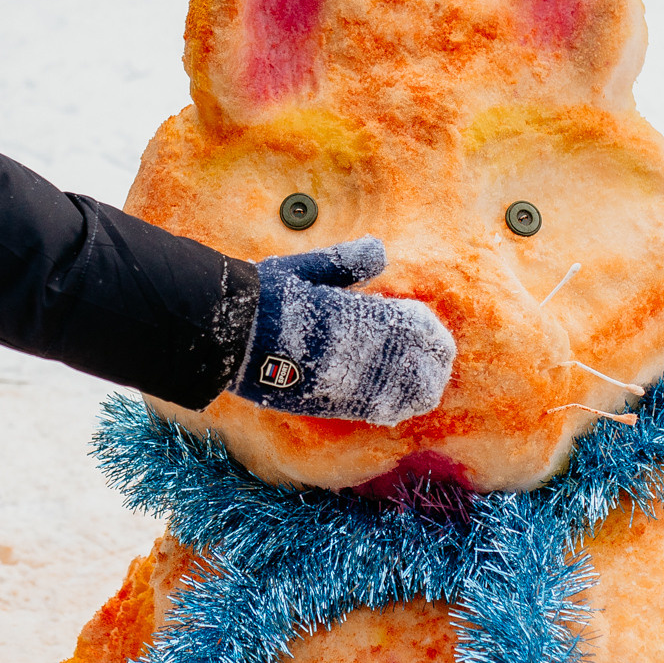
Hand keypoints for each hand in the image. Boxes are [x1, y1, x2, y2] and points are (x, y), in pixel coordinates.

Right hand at [230, 237, 453, 425]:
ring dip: (417, 391)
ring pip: (406, 396)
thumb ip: (346, 263)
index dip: (434, 337)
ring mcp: (350, 382)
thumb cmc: (266, 296)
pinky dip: (392, 406)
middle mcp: (365, 352)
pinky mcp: (330, 404)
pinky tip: (394, 403)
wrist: (228, 334)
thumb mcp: (308, 270)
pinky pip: (376, 411)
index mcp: (365, 314)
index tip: (434, 338)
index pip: (421, 331)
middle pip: (423, 369)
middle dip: (433, 368)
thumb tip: (379, 251)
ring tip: (420, 387)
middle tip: (434, 366)